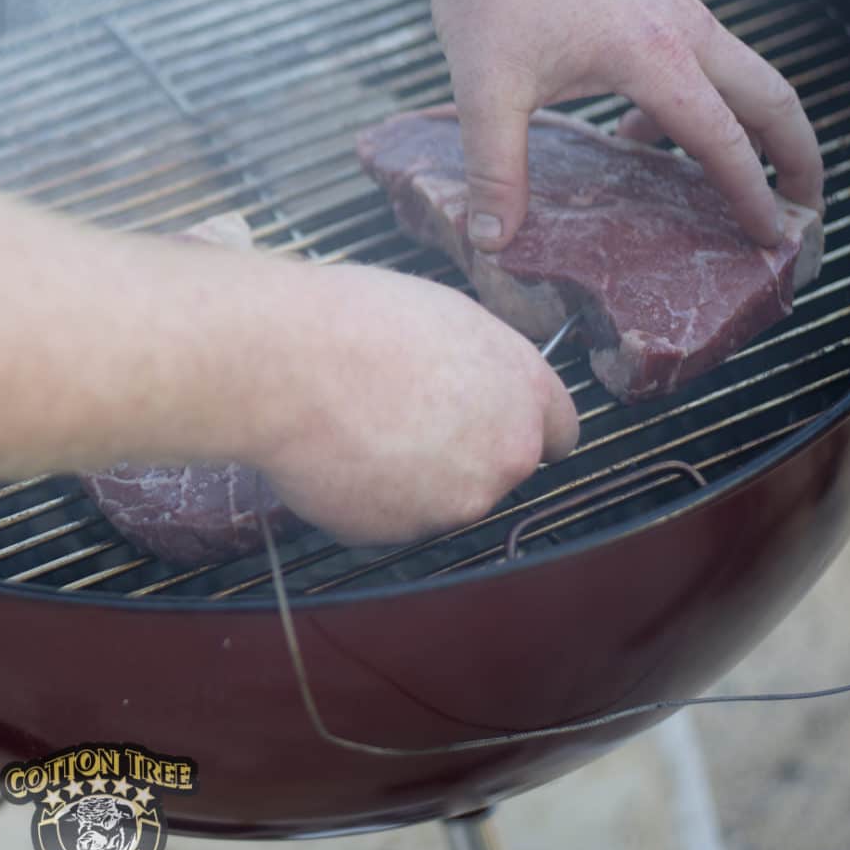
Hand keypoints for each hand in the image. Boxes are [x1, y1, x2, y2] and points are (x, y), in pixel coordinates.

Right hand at [250, 263, 578, 545]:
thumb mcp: (444, 318)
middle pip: (496, 469)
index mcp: (523, 389)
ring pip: (439, 498)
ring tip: (355, 427)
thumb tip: (470, 386)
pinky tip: (334, 453)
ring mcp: (455, 501)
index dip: (521, 427)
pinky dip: (364, 496)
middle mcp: (505, 453)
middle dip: (459, 454)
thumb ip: (480, 367)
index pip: (560, 431)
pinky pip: (387, 517)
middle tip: (402, 419)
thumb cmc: (356, 322)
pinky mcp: (402, 531)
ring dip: (409, 478)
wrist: (289, 363)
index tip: (495, 429)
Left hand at [424, 0, 825, 251]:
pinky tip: (642, 138)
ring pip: (745, 78)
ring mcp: (677, 12)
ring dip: (755, 131)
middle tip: (803, 214)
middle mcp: (686, 30)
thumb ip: (495, 170)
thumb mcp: (486, 91)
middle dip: (798, 159)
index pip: (725, 141)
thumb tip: (492, 241)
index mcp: (657, 56)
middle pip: (773, 100)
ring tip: (739, 188)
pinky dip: (702, 106)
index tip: (773, 241)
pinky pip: (706, 63)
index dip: (751, 196)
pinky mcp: (658, 4)